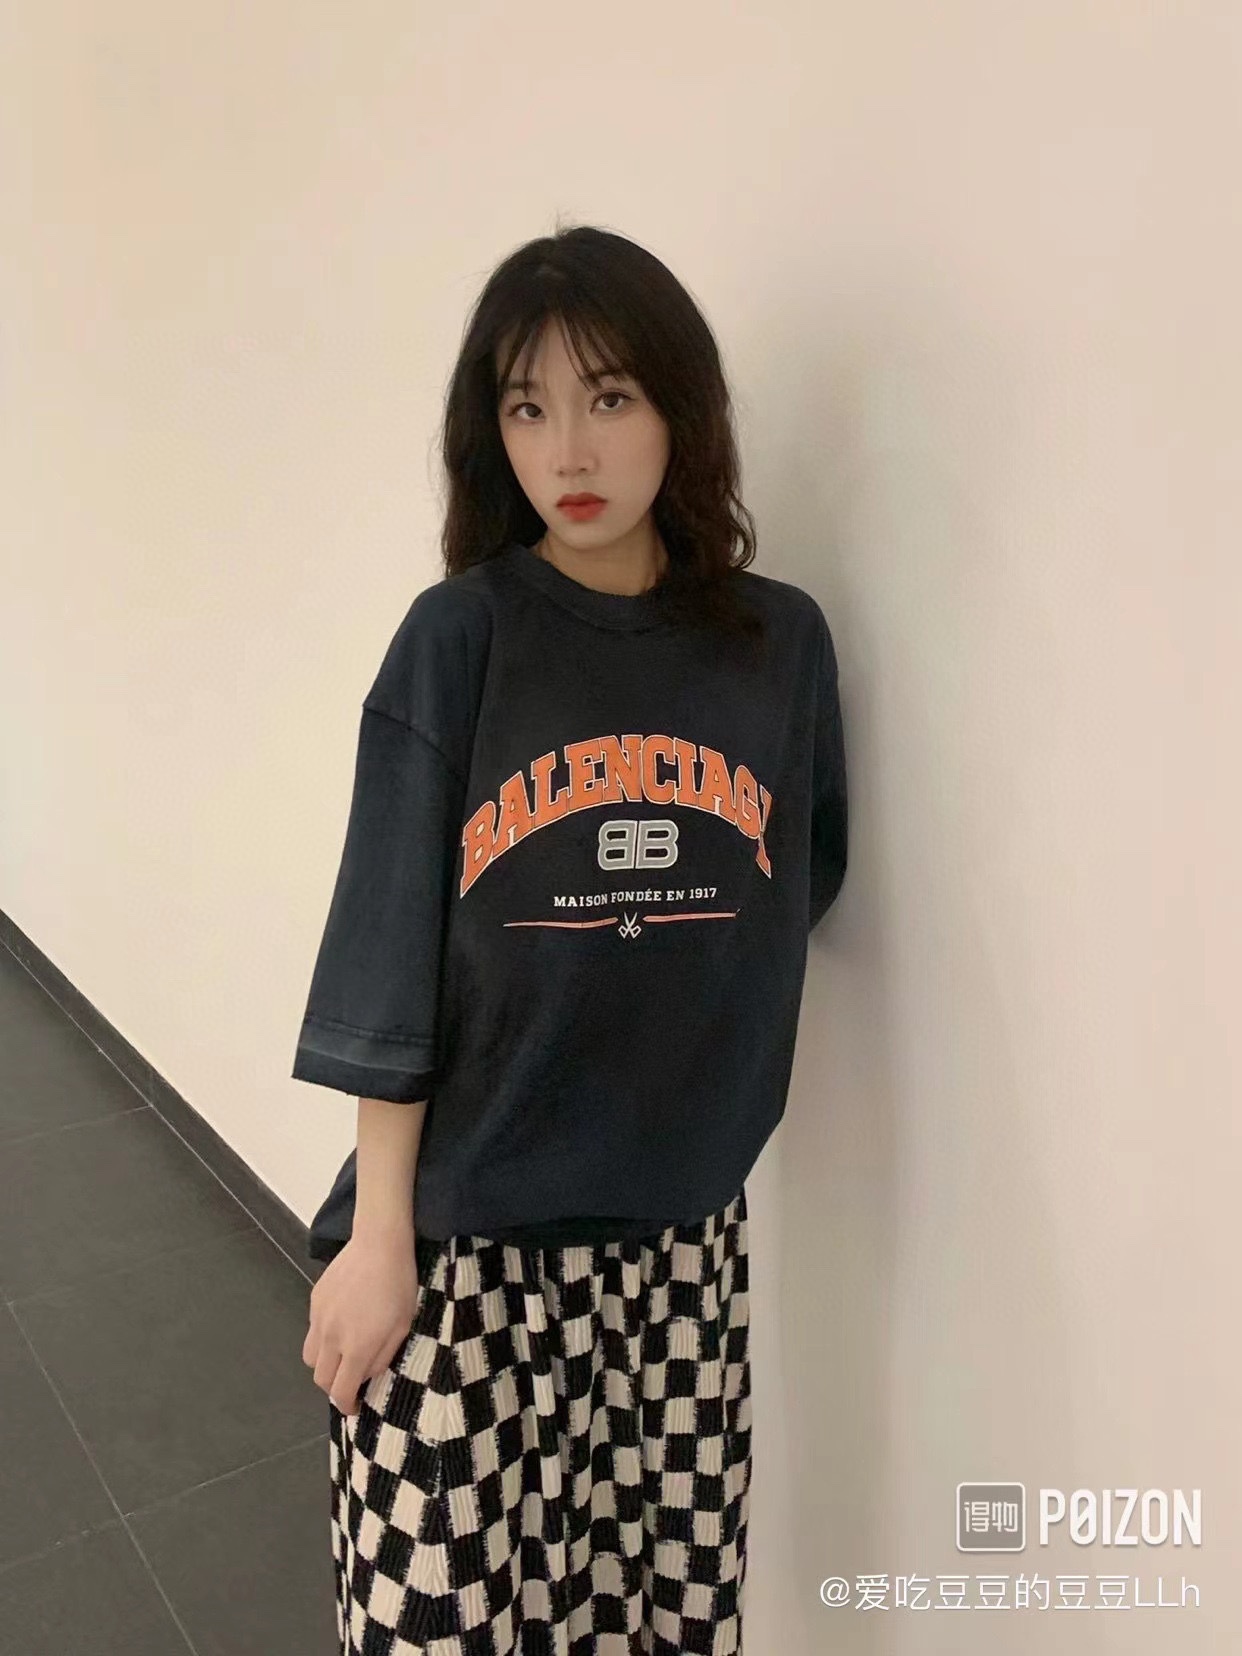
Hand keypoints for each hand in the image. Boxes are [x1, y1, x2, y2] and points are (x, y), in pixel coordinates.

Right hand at [303, 1229, 421, 1415]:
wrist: (379, 1244)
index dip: (347, 1405)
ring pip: (310, 1357)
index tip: (355, 1406)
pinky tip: (341, 1324)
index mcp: (355, 1347)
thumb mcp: (402, 1327)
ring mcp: (318, 1318)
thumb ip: (382, 1357)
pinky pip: (312, 1331)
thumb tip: (365, 1376)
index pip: (340, 1391)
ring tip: (342, 1355)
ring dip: (324, 1364)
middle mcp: (331, 1337)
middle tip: (351, 1380)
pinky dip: (323, 1338)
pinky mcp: (314, 1301)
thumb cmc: (399, 1286)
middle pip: (320, 1378)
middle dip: (334, 1387)